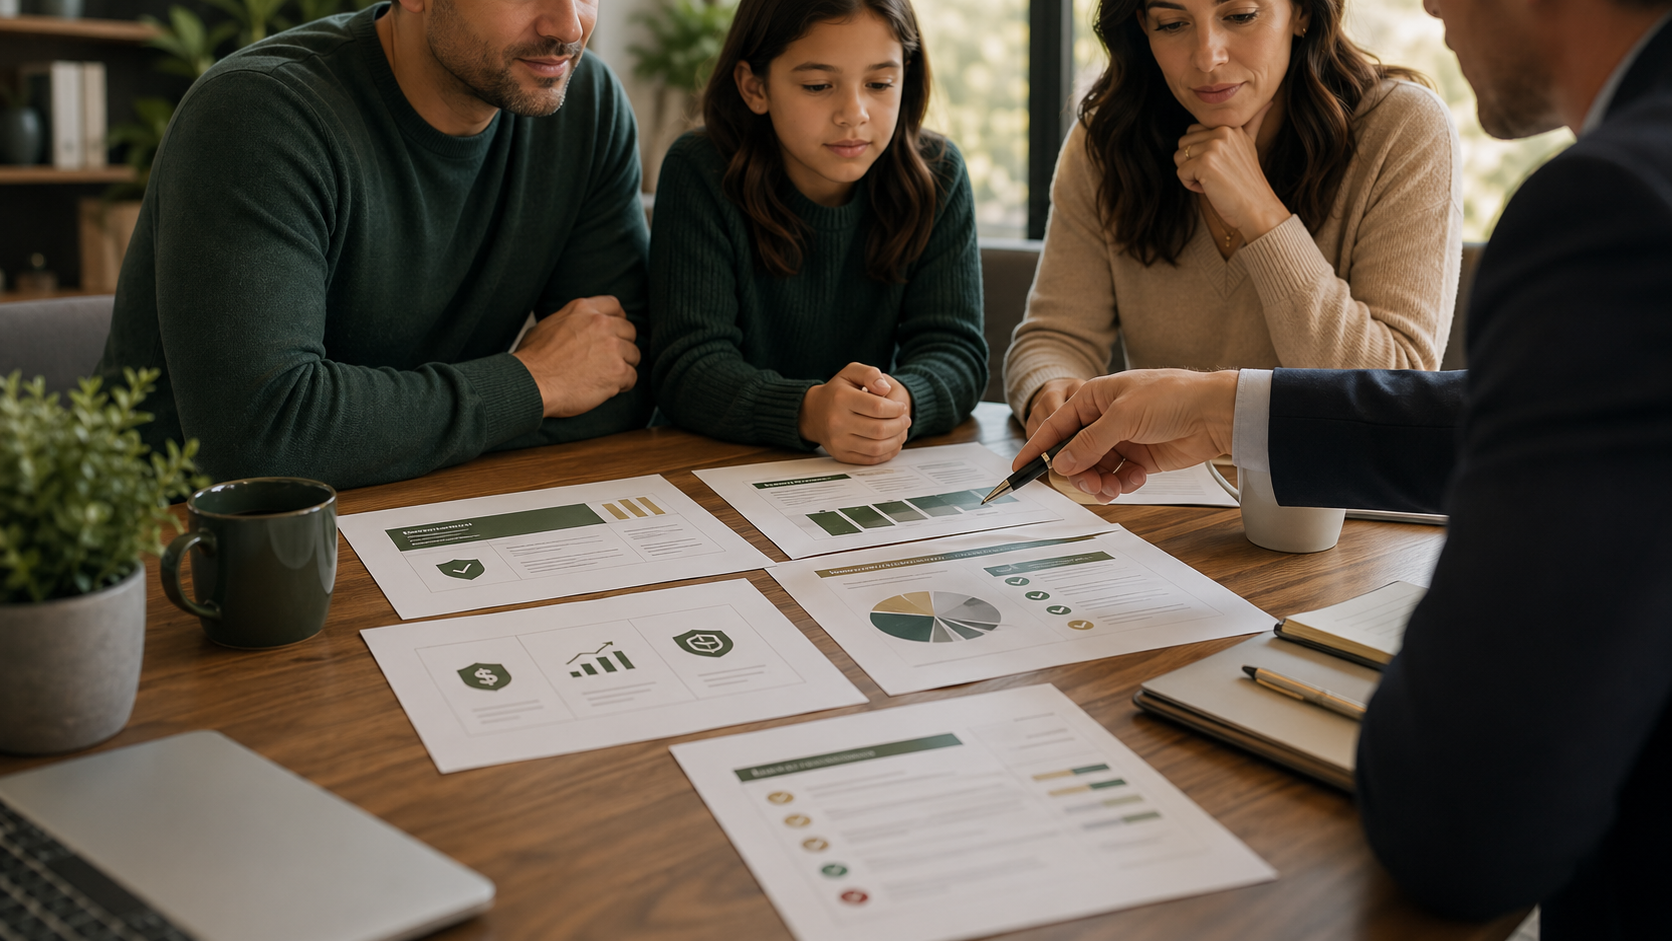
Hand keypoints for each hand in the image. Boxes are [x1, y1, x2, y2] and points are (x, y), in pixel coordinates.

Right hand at [512, 296, 639, 417]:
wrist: (532, 383)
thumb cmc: (533, 360)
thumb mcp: (548, 325)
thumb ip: (570, 320)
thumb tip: (575, 325)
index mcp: (583, 309)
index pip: (614, 306)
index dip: (617, 320)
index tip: (614, 332)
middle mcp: (601, 324)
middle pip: (629, 330)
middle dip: (622, 345)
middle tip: (609, 359)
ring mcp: (612, 347)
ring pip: (634, 354)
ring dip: (623, 365)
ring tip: (606, 375)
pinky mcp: (618, 370)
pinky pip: (632, 376)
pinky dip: (623, 384)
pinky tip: (608, 388)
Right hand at [799, 362, 912, 463]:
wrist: (813, 413)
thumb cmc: (837, 392)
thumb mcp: (851, 372)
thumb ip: (870, 374)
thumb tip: (885, 388)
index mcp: (841, 398)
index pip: (878, 407)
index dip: (896, 409)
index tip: (901, 407)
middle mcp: (837, 421)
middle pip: (879, 429)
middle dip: (899, 425)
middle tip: (905, 420)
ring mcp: (838, 441)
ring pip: (876, 447)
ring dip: (896, 440)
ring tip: (901, 431)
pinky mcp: (841, 455)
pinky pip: (870, 459)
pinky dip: (887, 453)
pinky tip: (892, 443)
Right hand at [1013, 369, 1238, 500]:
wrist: (1215, 412)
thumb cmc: (1172, 397)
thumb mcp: (1123, 416)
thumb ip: (1089, 442)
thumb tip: (1062, 463)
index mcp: (1093, 398)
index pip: (1056, 426)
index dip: (1037, 448)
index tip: (1020, 470)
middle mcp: (1104, 420)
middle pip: (1074, 454)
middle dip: (1079, 473)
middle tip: (1091, 485)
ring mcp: (1122, 439)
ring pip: (1095, 469)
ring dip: (1101, 482)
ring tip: (1114, 488)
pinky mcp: (1140, 457)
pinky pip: (1118, 476)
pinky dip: (1122, 483)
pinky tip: (1135, 479)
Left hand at [1174, 100, 1290, 240]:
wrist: (1256, 207)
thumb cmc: (1248, 182)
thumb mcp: (1251, 145)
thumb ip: (1253, 123)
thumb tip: (1269, 100)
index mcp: (1229, 125)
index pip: (1193, 132)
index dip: (1201, 153)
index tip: (1221, 165)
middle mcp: (1222, 131)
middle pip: (1183, 143)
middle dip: (1192, 163)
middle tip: (1216, 175)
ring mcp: (1214, 146)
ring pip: (1179, 157)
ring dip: (1191, 174)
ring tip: (1213, 181)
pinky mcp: (1205, 163)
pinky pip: (1180, 172)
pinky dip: (1190, 185)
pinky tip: (1210, 188)